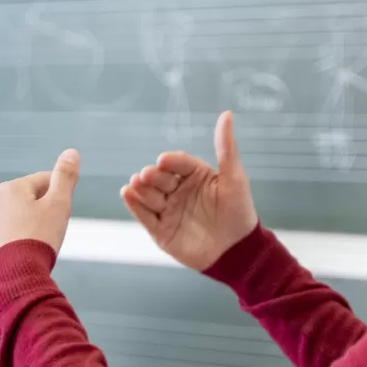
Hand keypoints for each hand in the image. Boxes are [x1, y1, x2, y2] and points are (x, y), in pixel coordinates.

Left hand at [0, 149, 79, 268]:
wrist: (13, 277)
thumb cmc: (39, 238)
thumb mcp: (59, 204)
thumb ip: (65, 177)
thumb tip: (71, 152)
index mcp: (11, 188)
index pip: (44, 181)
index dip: (60, 195)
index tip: (64, 213)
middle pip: (30, 200)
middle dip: (44, 212)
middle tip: (54, 231)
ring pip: (18, 219)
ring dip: (32, 227)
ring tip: (41, 245)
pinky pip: (9, 238)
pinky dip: (20, 243)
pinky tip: (28, 255)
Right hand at [121, 110, 257, 270]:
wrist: (237, 252)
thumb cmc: (239, 212)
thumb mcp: (234, 178)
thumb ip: (226, 148)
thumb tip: (226, 114)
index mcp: (195, 176)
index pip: (178, 163)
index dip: (170, 161)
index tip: (164, 160)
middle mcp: (179, 191)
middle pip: (160, 178)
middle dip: (152, 175)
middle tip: (147, 175)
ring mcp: (168, 210)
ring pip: (149, 195)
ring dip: (141, 188)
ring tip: (135, 183)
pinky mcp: (161, 230)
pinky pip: (144, 215)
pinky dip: (134, 205)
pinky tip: (127, 193)